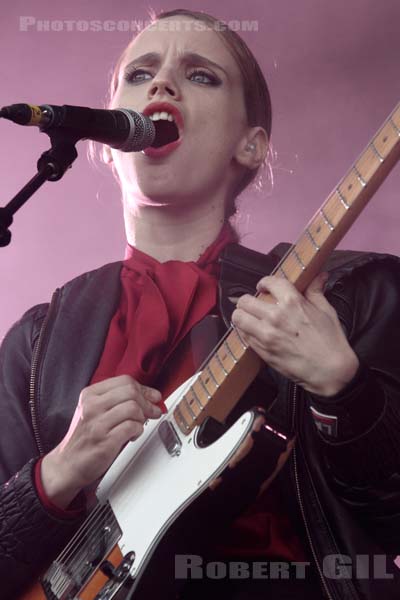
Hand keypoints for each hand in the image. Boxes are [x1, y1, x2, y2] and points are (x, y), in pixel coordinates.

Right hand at [41, 375, 161, 508]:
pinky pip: (132, 427)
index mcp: (90, 395)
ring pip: (133, 408)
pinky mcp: (105, 441)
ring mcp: (97, 423)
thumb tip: (149, 395)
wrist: (67, 464)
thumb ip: (116, 400)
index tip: (153, 397)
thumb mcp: (94, 410)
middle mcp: (92, 406)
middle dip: (147, 402)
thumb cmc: (85, 437)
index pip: (124, 381)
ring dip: (142, 418)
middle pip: (131, 392)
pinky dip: (138, 431)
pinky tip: (133, 435)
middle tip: (153, 411)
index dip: (144, 389)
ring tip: (138, 425)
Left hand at [231, 272, 358, 395]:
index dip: (264, 283)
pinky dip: (245, 331)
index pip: (269, 282)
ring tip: (249, 317)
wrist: (330, 371)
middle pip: (246, 300)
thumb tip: (319, 276)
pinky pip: (243, 335)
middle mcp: (275, 316)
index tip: (264, 287)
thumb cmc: (331, 341)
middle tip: (254, 304)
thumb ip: (316, 291)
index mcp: (292, 302)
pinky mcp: (262, 350)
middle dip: (249, 300)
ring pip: (238, 317)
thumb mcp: (326, 311)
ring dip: (242, 315)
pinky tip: (253, 332)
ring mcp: (266, 334)